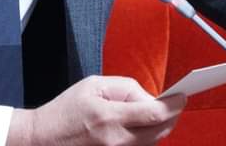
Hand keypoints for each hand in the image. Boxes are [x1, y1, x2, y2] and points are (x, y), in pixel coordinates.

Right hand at [7, 75, 186, 145]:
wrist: (43, 139)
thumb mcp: (93, 85)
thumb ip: (125, 88)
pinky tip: (142, 125)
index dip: (173, 105)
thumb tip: (150, 97)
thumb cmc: (66, 109)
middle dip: (171, 116)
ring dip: (160, 126)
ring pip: (153, 142)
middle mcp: (115, 140)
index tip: (182, 96)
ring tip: (156, 113)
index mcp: (109, 117)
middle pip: (159, 131)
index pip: (154, 114)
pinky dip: (147, 136)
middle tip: (174, 103)